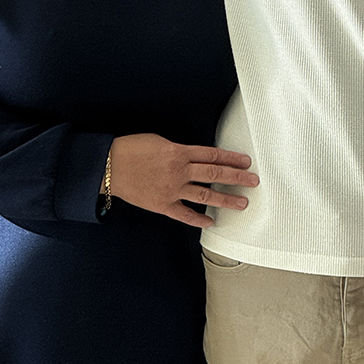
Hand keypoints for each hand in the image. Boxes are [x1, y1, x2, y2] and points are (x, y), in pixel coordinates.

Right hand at [107, 133, 258, 227]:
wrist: (109, 166)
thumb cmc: (132, 149)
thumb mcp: (159, 141)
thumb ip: (180, 151)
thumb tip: (194, 157)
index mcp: (179, 152)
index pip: (212, 155)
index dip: (231, 158)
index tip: (246, 162)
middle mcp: (179, 171)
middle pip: (215, 174)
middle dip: (237, 178)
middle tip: (253, 181)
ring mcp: (172, 189)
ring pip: (205, 195)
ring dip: (225, 199)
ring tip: (242, 203)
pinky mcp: (162, 205)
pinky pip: (185, 214)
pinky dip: (199, 218)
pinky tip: (211, 222)